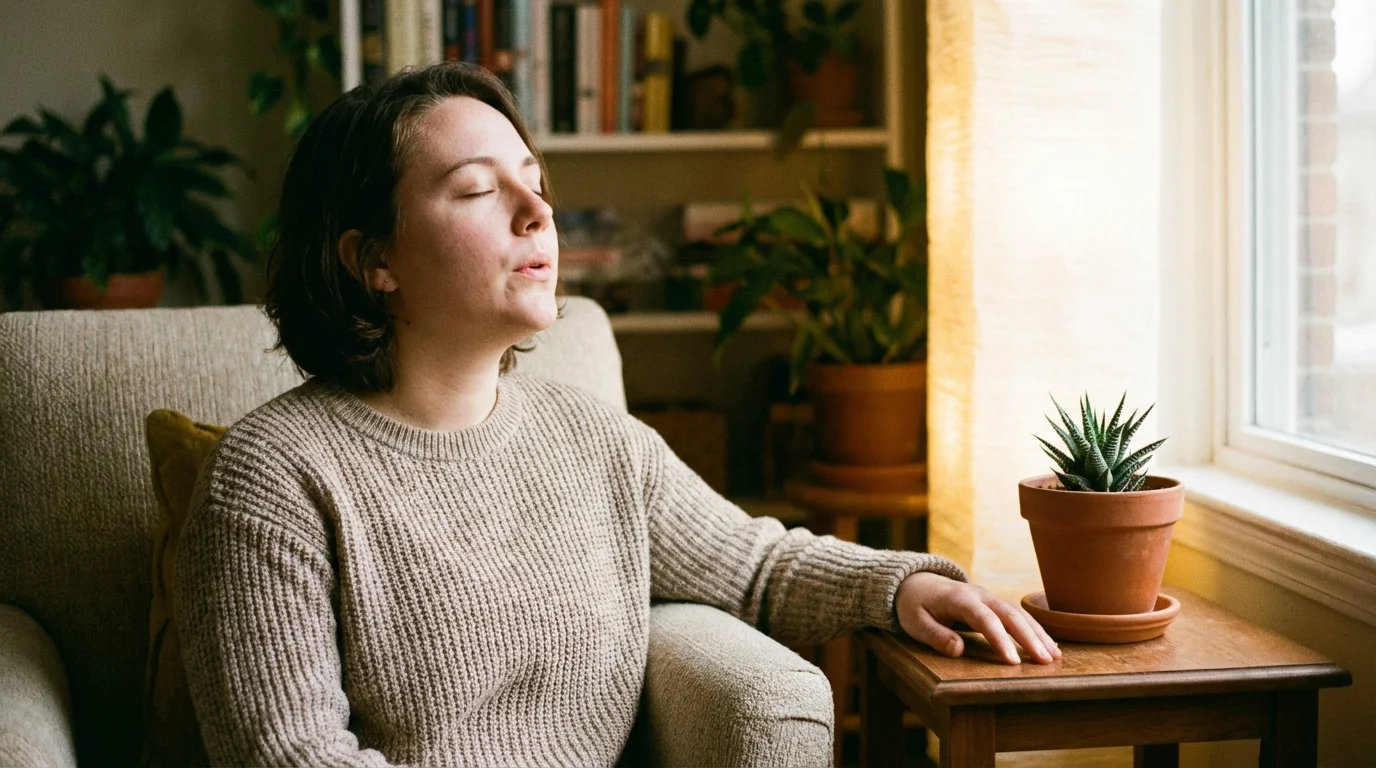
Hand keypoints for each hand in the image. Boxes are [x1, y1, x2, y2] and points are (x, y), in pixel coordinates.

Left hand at [895, 572, 1060, 664]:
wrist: (916, 583)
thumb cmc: (914, 605)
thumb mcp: (915, 622)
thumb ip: (935, 635)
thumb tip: (958, 650)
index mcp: (959, 599)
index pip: (984, 619)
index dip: (999, 639)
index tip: (1013, 661)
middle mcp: (979, 595)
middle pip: (1009, 614)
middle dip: (1029, 638)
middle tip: (1045, 661)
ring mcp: (988, 597)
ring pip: (1018, 614)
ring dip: (1038, 634)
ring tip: (1054, 657)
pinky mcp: (993, 604)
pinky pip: (1017, 616)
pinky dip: (1034, 630)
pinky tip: (1049, 645)